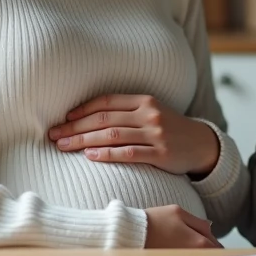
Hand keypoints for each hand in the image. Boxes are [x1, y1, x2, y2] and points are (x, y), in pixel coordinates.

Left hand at [48, 94, 219, 176]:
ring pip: (112, 135)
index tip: (63, 118)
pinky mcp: (160, 153)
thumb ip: (127, 112)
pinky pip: (128, 153)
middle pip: (104, 119)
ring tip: (63, 146)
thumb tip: (89, 118)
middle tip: (54, 135)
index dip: (82, 109)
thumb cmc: (170, 129)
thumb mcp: (152, 112)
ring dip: (83, 140)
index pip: (106, 101)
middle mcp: (149, 114)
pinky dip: (107, 154)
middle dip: (75, 127)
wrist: (202, 145)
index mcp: (144, 100)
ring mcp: (155, 134)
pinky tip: (89, 156)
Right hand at [144, 205, 221, 248]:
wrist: (133, 235)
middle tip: (206, 249)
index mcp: (199, 243)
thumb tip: (211, 229)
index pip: (218, 247)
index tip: (218, 245)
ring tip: (192, 252)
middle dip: (211, 253)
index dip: (218, 245)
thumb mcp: (178, 212)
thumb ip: (198, 222)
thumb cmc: (154, 221)